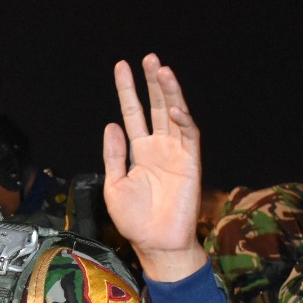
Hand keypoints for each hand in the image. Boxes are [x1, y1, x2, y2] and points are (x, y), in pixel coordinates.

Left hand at [102, 54, 206, 281]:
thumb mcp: (114, 184)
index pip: (134, 113)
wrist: (155, 244)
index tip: (122, 67)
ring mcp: (177, 154)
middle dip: (152, 83)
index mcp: (140, 151)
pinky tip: (174, 108)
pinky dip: (183, 122)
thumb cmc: (135, 220)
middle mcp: (160, 147)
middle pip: (157, 107)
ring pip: (175, 115)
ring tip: (162, 70)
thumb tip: (112, 125)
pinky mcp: (191, 164)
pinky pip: (189, 137)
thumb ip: (114, 155)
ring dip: (170, 93)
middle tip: (148, 58)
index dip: (128, 90)